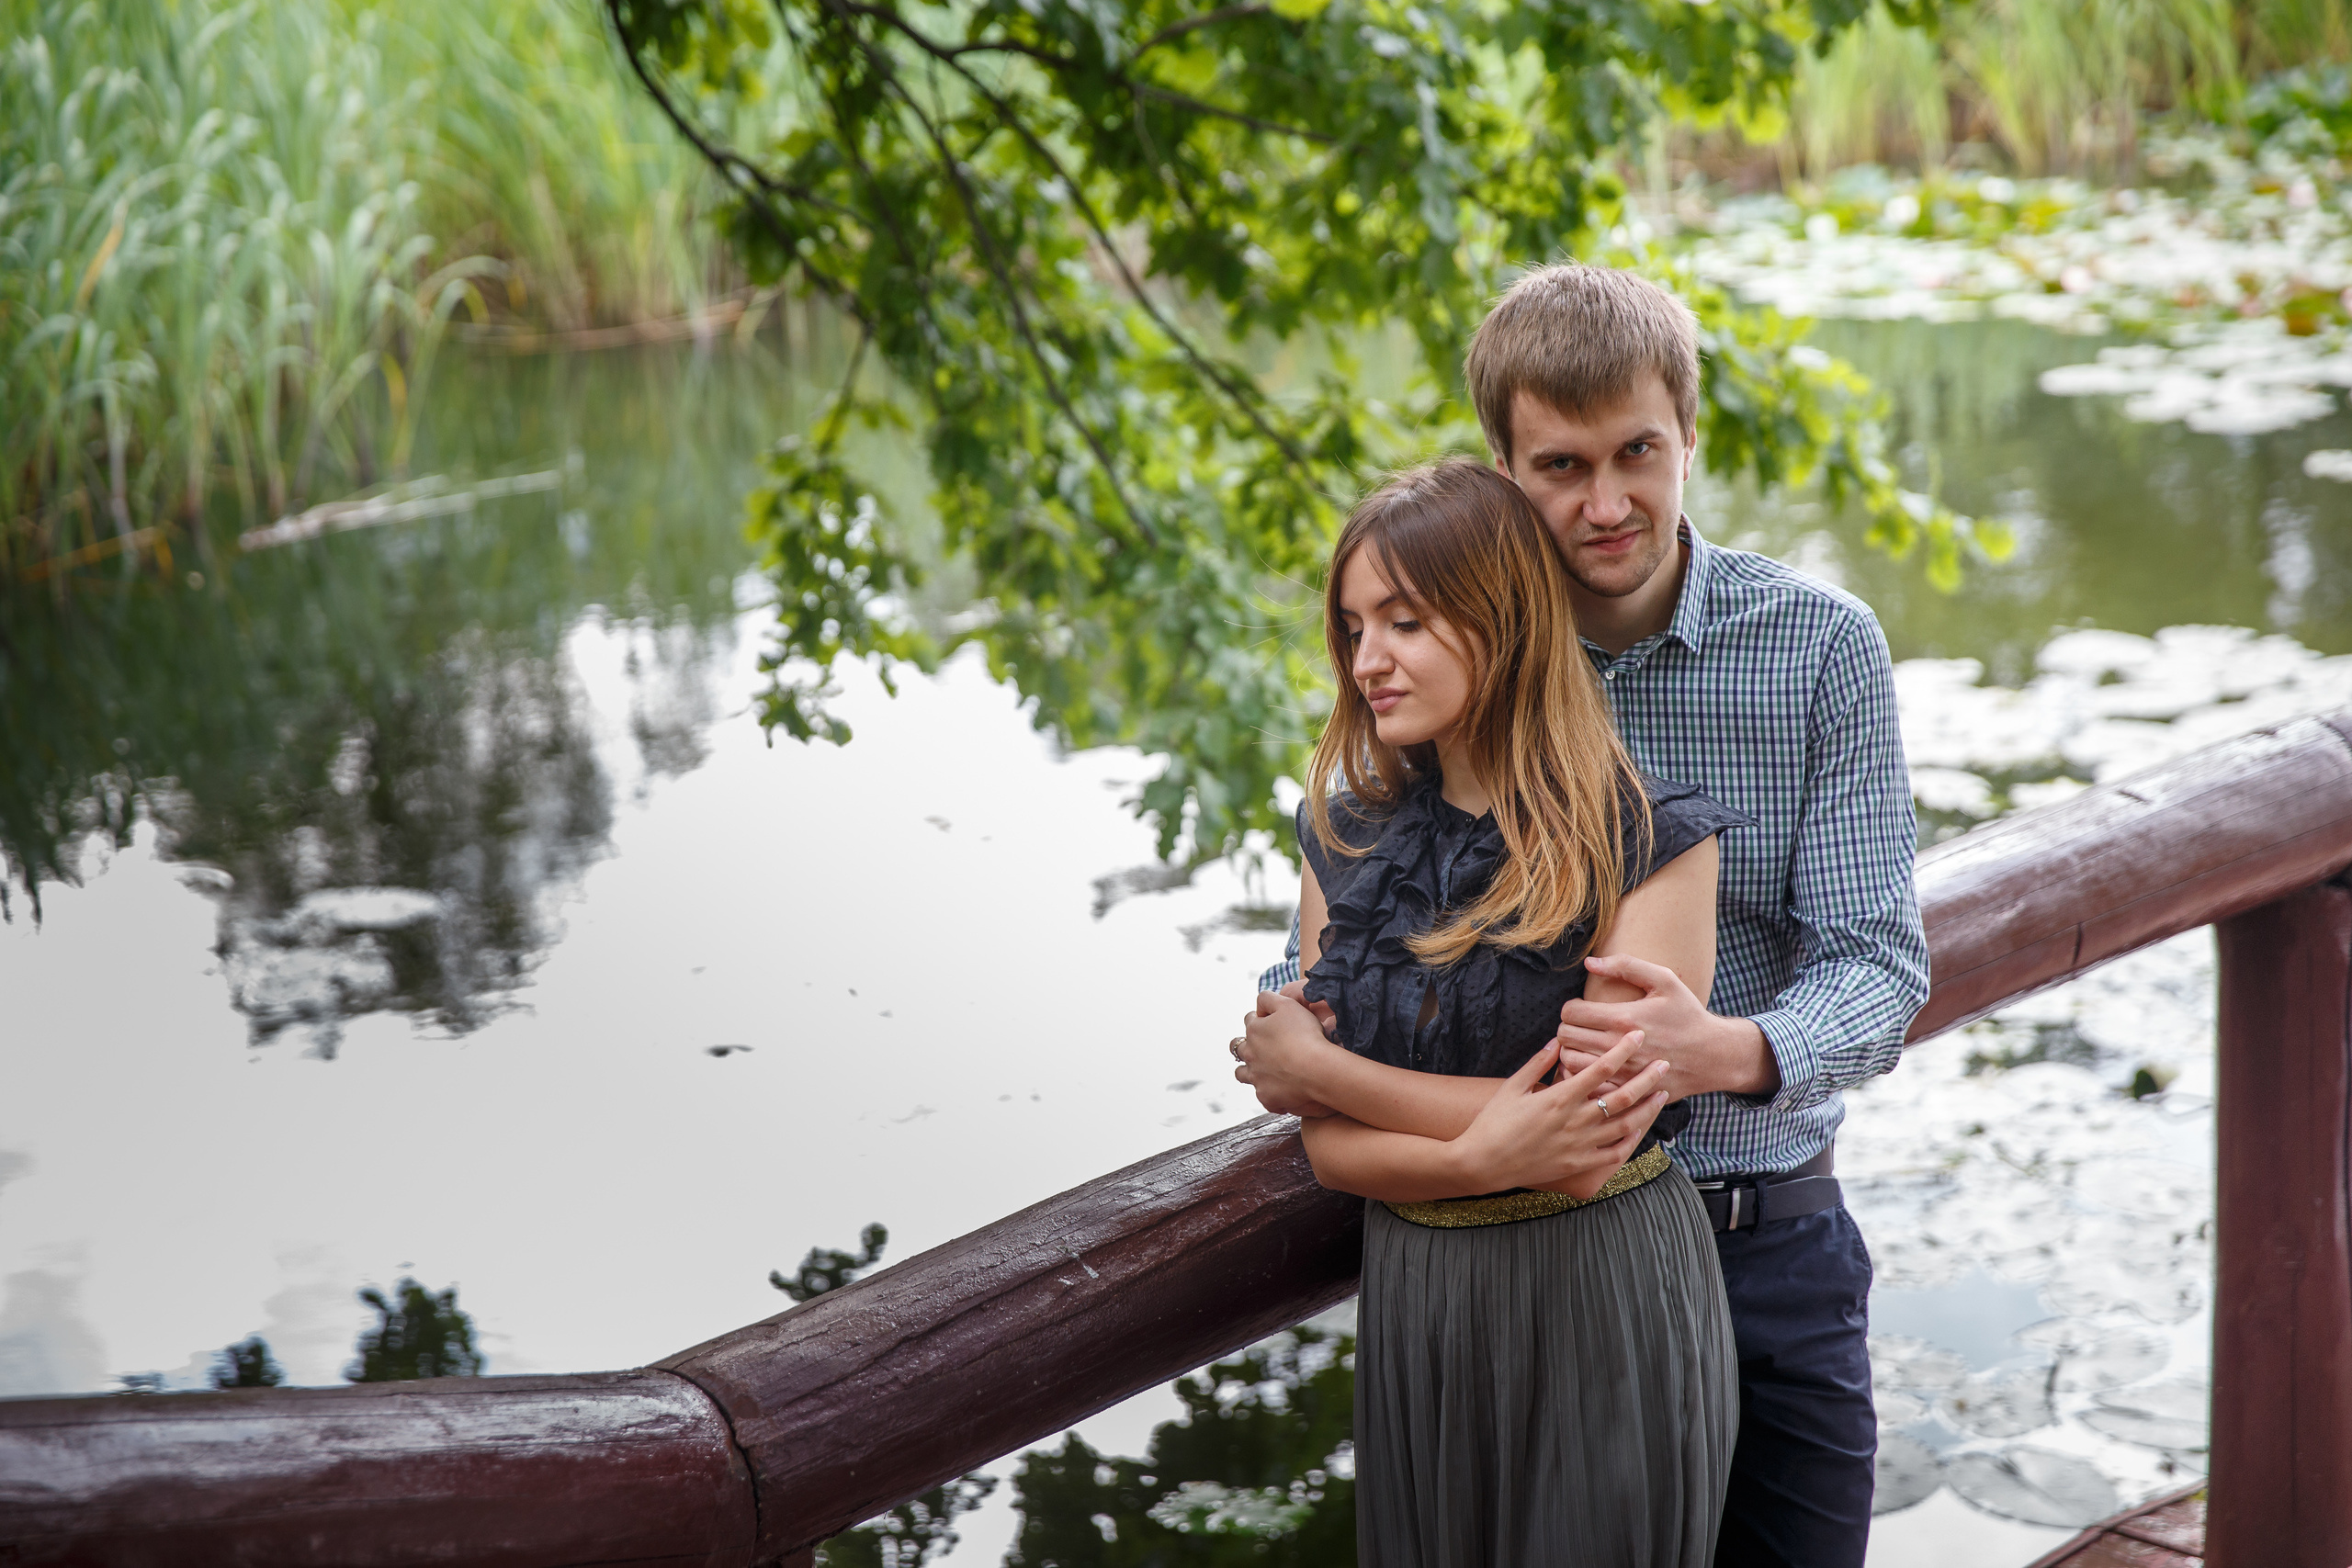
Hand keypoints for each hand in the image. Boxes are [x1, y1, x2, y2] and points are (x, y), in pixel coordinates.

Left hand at [1235, 991, 1341, 1116]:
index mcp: (1255, 1031)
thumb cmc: (1306, 1035)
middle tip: (1262, 1046)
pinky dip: (1270, 1093)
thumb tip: (1259, 1003)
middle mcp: (1250, 1054)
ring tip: (1263, 1070)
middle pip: (1237, 1047)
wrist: (1317, 1069)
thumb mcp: (1288, 1005)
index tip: (1273, 1022)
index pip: (1250, 1020)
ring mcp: (1256, 1077)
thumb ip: (1269, 999)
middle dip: (1247, 1044)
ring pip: (1242, 1074)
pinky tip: (1282, 1091)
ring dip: (1250, 1070)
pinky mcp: (1266, 1097)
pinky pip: (1263, 1096)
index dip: (1261, 1019)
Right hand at [1452, 1032, 1669, 1198]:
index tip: (1637, 1035)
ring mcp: (1579, 1144)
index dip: (1621, 1050)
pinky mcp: (1578, 1164)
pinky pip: (1613, 1153)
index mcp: (1558, 1097)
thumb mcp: (1512, 1086)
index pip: (1599, 1068)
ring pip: (1624, 1124)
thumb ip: (1538, 1063)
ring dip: (1647, 1108)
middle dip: (1646, 1078)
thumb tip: (1558, 1039)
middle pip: (1621, 1096)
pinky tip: (1641, 1129)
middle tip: (1664, 1064)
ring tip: (1662, 1094)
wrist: (1483, 1163)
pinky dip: (1630, 1141)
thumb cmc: (1494, 1122)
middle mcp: (1574, 1120)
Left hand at [1558, 955, 1778, 1100]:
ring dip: (1570, 1051)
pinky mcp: (1626, 1091)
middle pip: (1566, 1037)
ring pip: (1570, 1062)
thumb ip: (1626, 966)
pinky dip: (1582, 1076)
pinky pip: (1587, 1086)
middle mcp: (1618, 1047)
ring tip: (1583, 1044)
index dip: (1570, 1008)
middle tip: (1580, 1026)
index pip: (1570, 1013)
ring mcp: (1621, 1073)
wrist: (1714, 1055)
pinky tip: (1593, 1066)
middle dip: (1567, 1028)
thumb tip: (1589, 962)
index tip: (1582, 1009)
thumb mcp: (1665, 980)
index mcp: (1624, 1018)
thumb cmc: (1688, 1015)